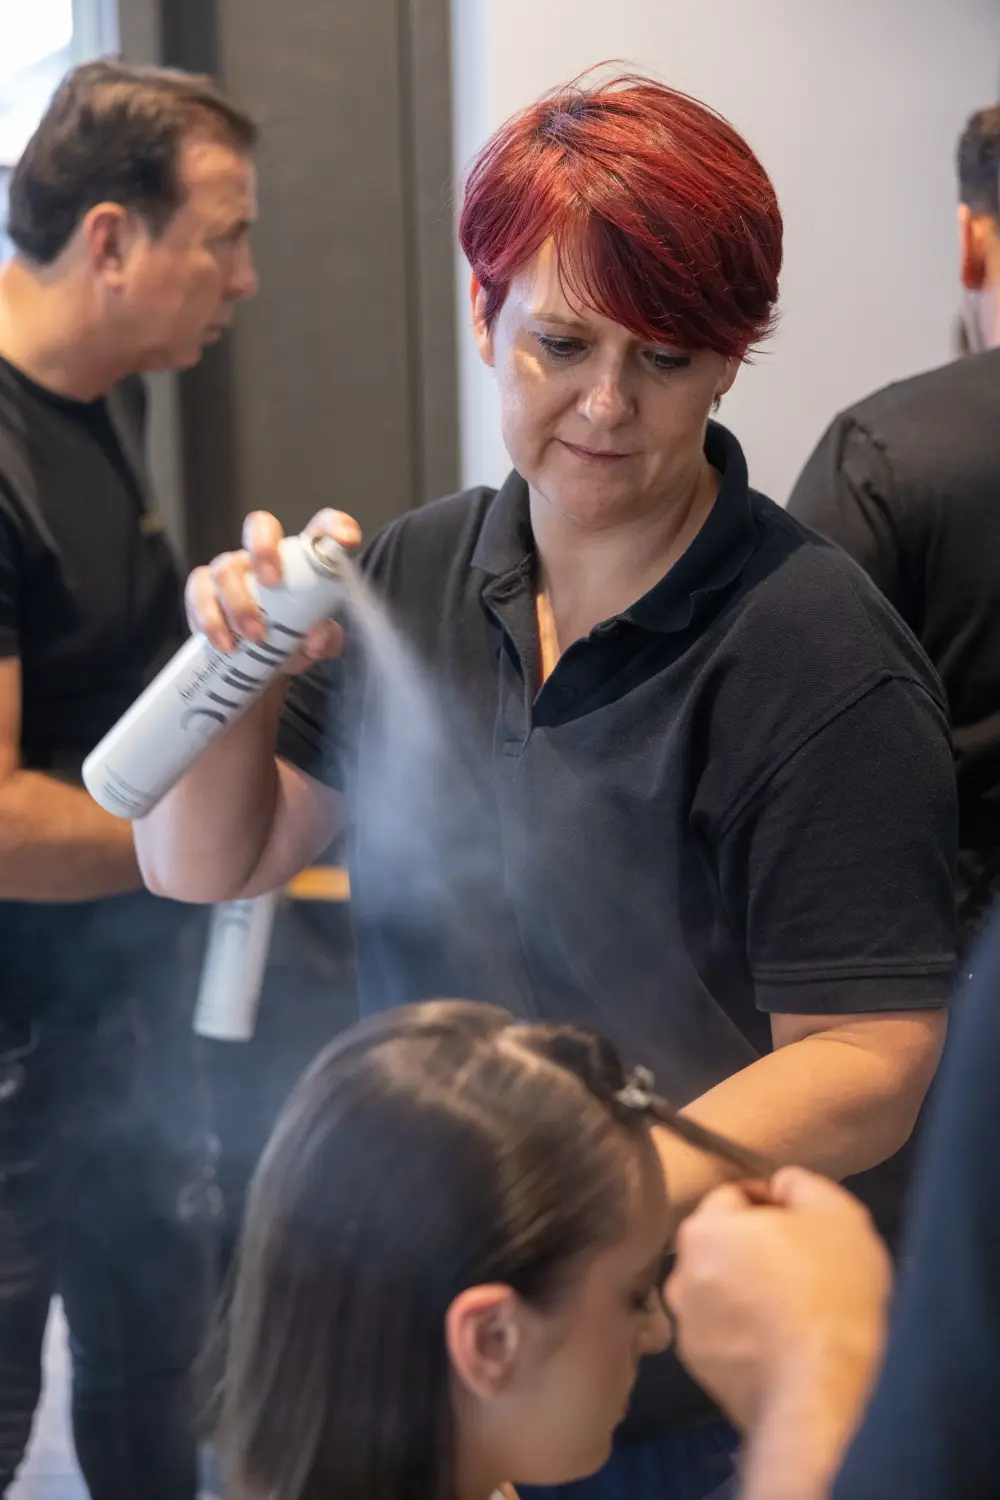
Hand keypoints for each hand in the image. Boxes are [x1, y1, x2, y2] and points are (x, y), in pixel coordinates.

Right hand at [184, 509, 362, 671]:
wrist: (257, 667)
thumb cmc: (292, 640)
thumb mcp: (316, 643)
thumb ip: (325, 639)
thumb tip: (316, 637)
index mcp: (300, 559)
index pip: (319, 528)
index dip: (334, 527)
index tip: (346, 540)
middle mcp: (263, 556)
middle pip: (259, 526)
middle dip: (264, 549)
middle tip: (273, 583)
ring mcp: (231, 571)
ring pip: (225, 568)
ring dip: (237, 603)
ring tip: (253, 637)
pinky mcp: (202, 592)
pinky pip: (198, 595)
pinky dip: (210, 620)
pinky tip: (224, 643)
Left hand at [665, 1168, 891, 1431]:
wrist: (826, 1393)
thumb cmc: (832, 1291)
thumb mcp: (836, 1214)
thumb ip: (800, 1184)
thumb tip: (781, 1186)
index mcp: (702, 1230)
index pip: (733, 1197)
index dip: (772, 1204)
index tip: (805, 1225)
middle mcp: (680, 1276)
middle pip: (722, 1245)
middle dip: (755, 1249)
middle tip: (804, 1267)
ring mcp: (687, 1330)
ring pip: (721, 1293)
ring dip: (748, 1293)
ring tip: (796, 1311)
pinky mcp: (701, 1374)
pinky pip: (725, 1337)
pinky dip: (747, 1335)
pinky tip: (784, 1345)